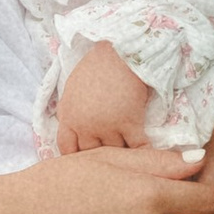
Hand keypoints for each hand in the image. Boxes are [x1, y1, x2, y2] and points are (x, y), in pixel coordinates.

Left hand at [55, 39, 154, 153]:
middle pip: (91, 153)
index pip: (66, 148)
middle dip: (99, 154)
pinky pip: (137, 147)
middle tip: (110, 157)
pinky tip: (147, 156)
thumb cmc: (96, 67)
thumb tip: (69, 126)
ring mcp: (108, 126)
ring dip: (122, 153)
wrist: (120, 54)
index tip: (84, 160)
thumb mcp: (71, 90)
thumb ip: (69, 112)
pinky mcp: (130, 123)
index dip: (75, 156)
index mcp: (69, 117)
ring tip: (130, 157)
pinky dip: (143, 153)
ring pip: (115, 151)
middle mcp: (85, 126)